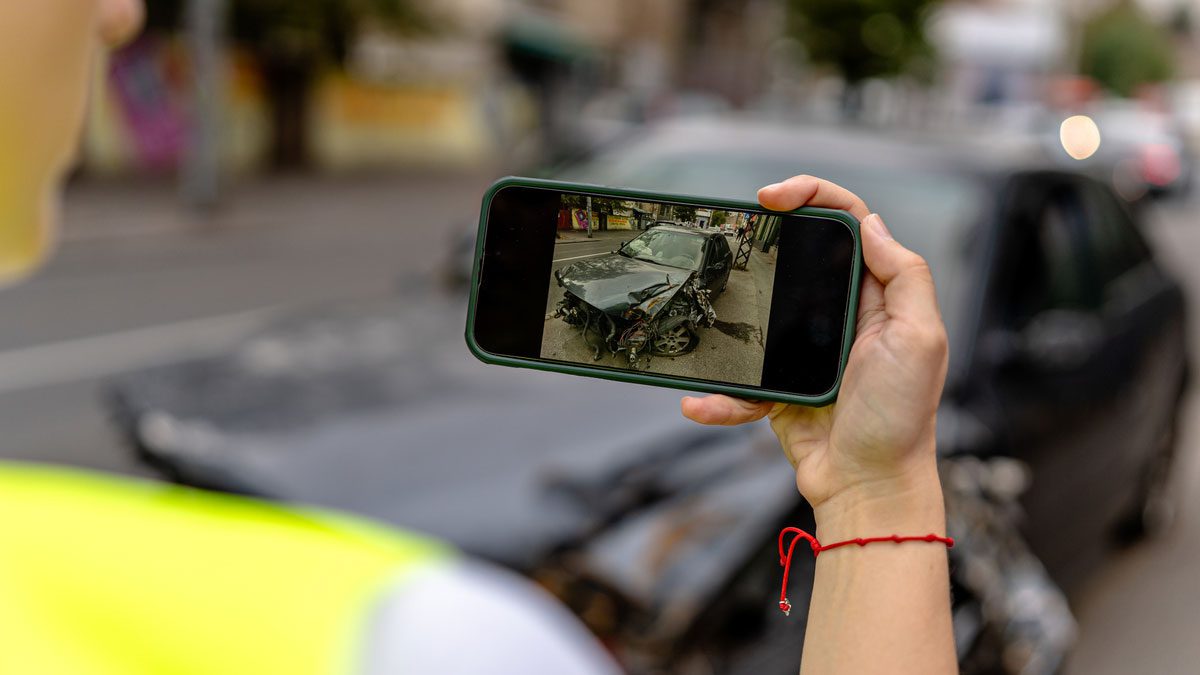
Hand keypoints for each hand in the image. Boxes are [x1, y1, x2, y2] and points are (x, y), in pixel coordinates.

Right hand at [682, 176, 947, 527]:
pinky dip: (721, 396)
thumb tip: (870, 223)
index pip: (847, 224)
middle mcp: (840, 315)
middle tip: (731, 231)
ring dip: (727, 318)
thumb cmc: (902, 419)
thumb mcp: (921, 338)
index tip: (773, 197)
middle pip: (796, 256)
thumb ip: (905, 276)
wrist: (868, 488)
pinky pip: (741, 380)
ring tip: (702, 314)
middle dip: (762, 240)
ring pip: (757, 314)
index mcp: (877, 296)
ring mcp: (805, 349)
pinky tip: (702, 403)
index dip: (813, 197)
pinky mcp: (779, 386)